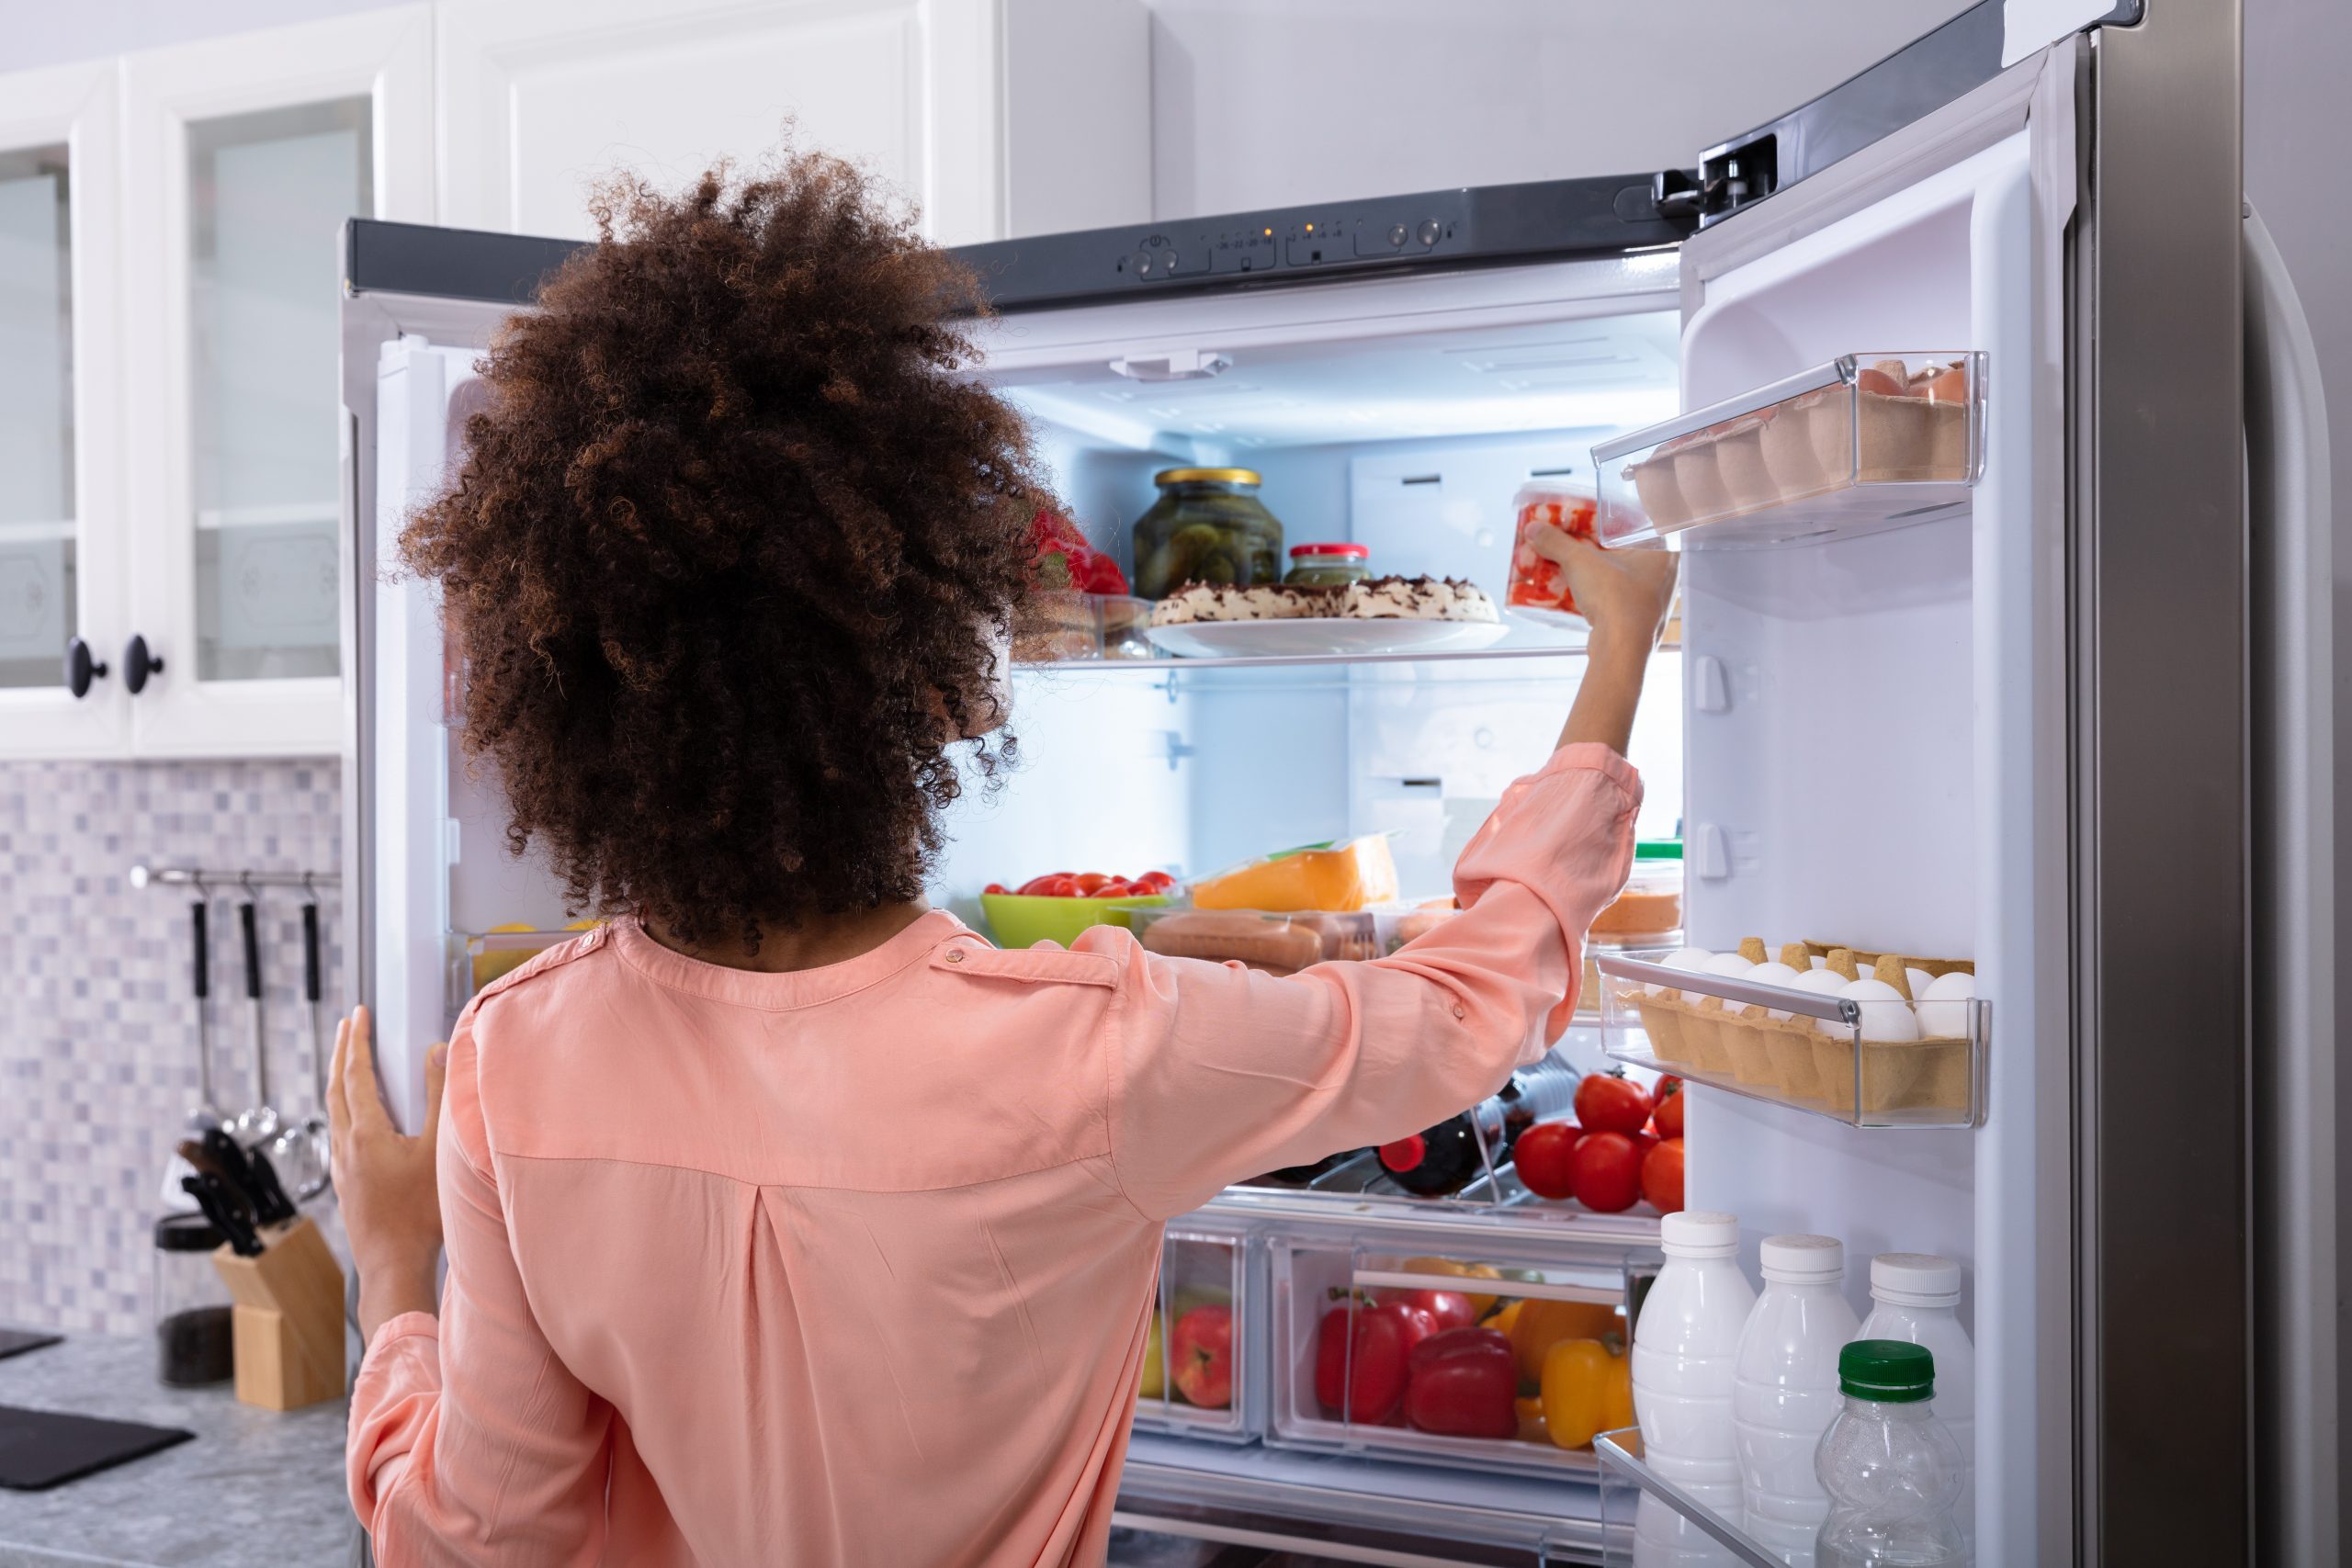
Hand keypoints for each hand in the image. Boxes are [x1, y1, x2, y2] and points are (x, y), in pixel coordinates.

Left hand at [329, 1004, 446, 1338]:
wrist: (392, 1266)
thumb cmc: (420, 1212)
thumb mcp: (438, 1149)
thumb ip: (437, 1097)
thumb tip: (435, 1050)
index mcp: (365, 1132)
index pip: (356, 1073)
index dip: (357, 1040)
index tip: (359, 1012)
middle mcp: (345, 1146)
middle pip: (335, 1088)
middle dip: (341, 1053)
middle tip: (348, 1026)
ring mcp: (341, 1167)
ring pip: (333, 1112)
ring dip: (340, 1081)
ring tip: (348, 1062)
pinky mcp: (346, 1184)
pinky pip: (339, 1133)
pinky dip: (344, 1108)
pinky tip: (356, 1117)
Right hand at [1541, 532, 1678, 756]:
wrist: (1620, 651)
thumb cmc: (1614, 599)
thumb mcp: (1581, 562)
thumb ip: (1557, 543)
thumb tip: (1533, 529)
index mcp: (1663, 551)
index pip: (1636, 523)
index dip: (1608, 517)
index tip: (1586, 517)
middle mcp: (1665, 574)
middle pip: (1625, 550)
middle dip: (1596, 546)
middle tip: (1573, 539)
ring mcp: (1655, 599)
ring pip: (1621, 575)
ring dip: (1595, 570)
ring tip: (1571, 563)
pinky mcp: (1640, 619)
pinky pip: (1618, 596)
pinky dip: (1598, 591)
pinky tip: (1577, 590)